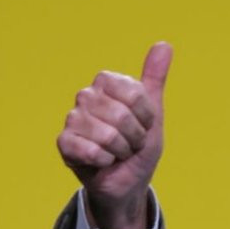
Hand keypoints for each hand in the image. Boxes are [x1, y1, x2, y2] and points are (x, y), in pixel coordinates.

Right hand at [57, 42, 172, 228]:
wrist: (129, 183)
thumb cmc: (139, 149)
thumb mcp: (153, 116)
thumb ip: (155, 80)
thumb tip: (165, 45)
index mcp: (107, 84)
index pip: (135, 95)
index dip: (146, 118)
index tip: (143, 126)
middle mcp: (87, 96)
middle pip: (122, 116)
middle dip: (134, 138)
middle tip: (130, 144)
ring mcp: (73, 118)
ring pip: (108, 135)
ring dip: (121, 152)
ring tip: (117, 153)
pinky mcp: (64, 142)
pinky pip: (92, 151)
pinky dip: (105, 162)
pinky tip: (102, 162)